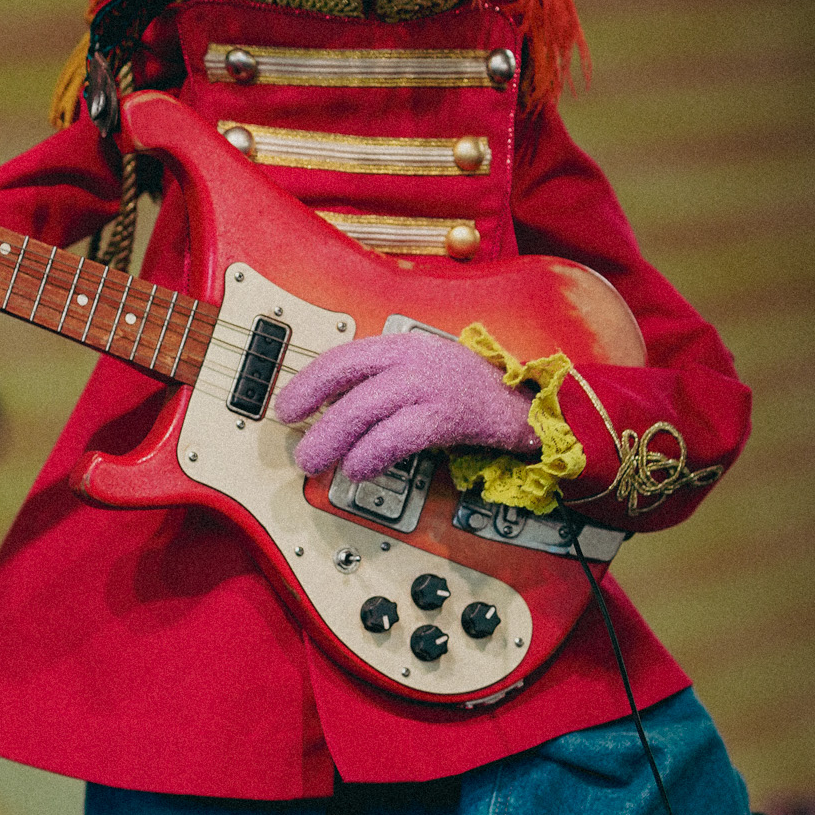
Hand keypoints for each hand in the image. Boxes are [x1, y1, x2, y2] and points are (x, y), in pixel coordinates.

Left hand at [274, 331, 539, 479]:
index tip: (286, 406)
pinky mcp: (447, 413)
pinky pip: (397, 435)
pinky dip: (371, 453)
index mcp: (402, 345)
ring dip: (333, 439)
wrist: (527, 401)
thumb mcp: (422, 371)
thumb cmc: (471, 389)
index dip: (309, 382)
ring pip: (364, 409)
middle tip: (296, 445)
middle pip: (347, 383)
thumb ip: (381, 384)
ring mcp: (429, 384)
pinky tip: (357, 469)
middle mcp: (411, 358)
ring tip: (314, 461)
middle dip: (314, 416)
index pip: (343, 358)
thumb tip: (333, 411)